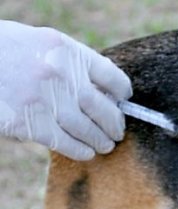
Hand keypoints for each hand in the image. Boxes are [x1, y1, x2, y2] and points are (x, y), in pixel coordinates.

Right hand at [0, 21, 131, 160]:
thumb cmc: (8, 52)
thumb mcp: (42, 44)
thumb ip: (70, 64)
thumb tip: (102, 92)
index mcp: (66, 50)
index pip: (110, 75)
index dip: (122, 92)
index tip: (124, 100)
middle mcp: (60, 74)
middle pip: (103, 107)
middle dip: (115, 123)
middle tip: (118, 132)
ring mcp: (45, 99)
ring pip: (86, 129)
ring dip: (100, 140)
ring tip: (105, 145)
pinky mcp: (29, 123)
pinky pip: (65, 143)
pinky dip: (80, 150)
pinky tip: (86, 152)